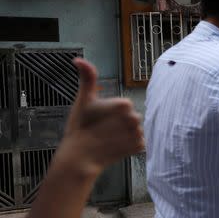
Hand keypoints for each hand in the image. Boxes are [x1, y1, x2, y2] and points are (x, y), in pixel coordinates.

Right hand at [57, 58, 143, 176]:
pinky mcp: (139, 146)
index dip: (111, 112)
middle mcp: (134, 118)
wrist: (80, 157)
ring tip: (108, 138)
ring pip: (134, 129)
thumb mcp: (83, 100)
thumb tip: (79, 60)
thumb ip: (87, 77)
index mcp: (124, 104)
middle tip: (103, 129)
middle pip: (130, 116)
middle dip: (119, 122)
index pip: (123, 105)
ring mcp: (137, 133)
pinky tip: (116, 145)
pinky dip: (129, 144)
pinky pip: (138, 141)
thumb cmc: (81, 128)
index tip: (101, 118)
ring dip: (124, 133)